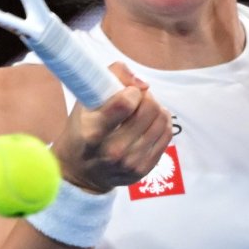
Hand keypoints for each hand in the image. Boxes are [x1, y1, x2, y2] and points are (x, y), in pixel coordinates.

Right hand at [50, 62, 172, 193]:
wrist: (81, 171)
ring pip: (162, 120)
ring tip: (141, 111)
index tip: (126, 92)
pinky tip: (148, 123)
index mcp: (93, 132)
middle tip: (135, 99)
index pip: (125, 104)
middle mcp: (112, 151)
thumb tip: (143, 83)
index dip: (131, 90)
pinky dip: (161, 122)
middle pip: (150, 109)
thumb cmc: (82, 129)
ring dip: (155, 108)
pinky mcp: (144, 170)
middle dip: (145, 97)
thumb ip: (111, 77)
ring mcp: (130, 163)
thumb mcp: (85, 100)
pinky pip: (166, 134)